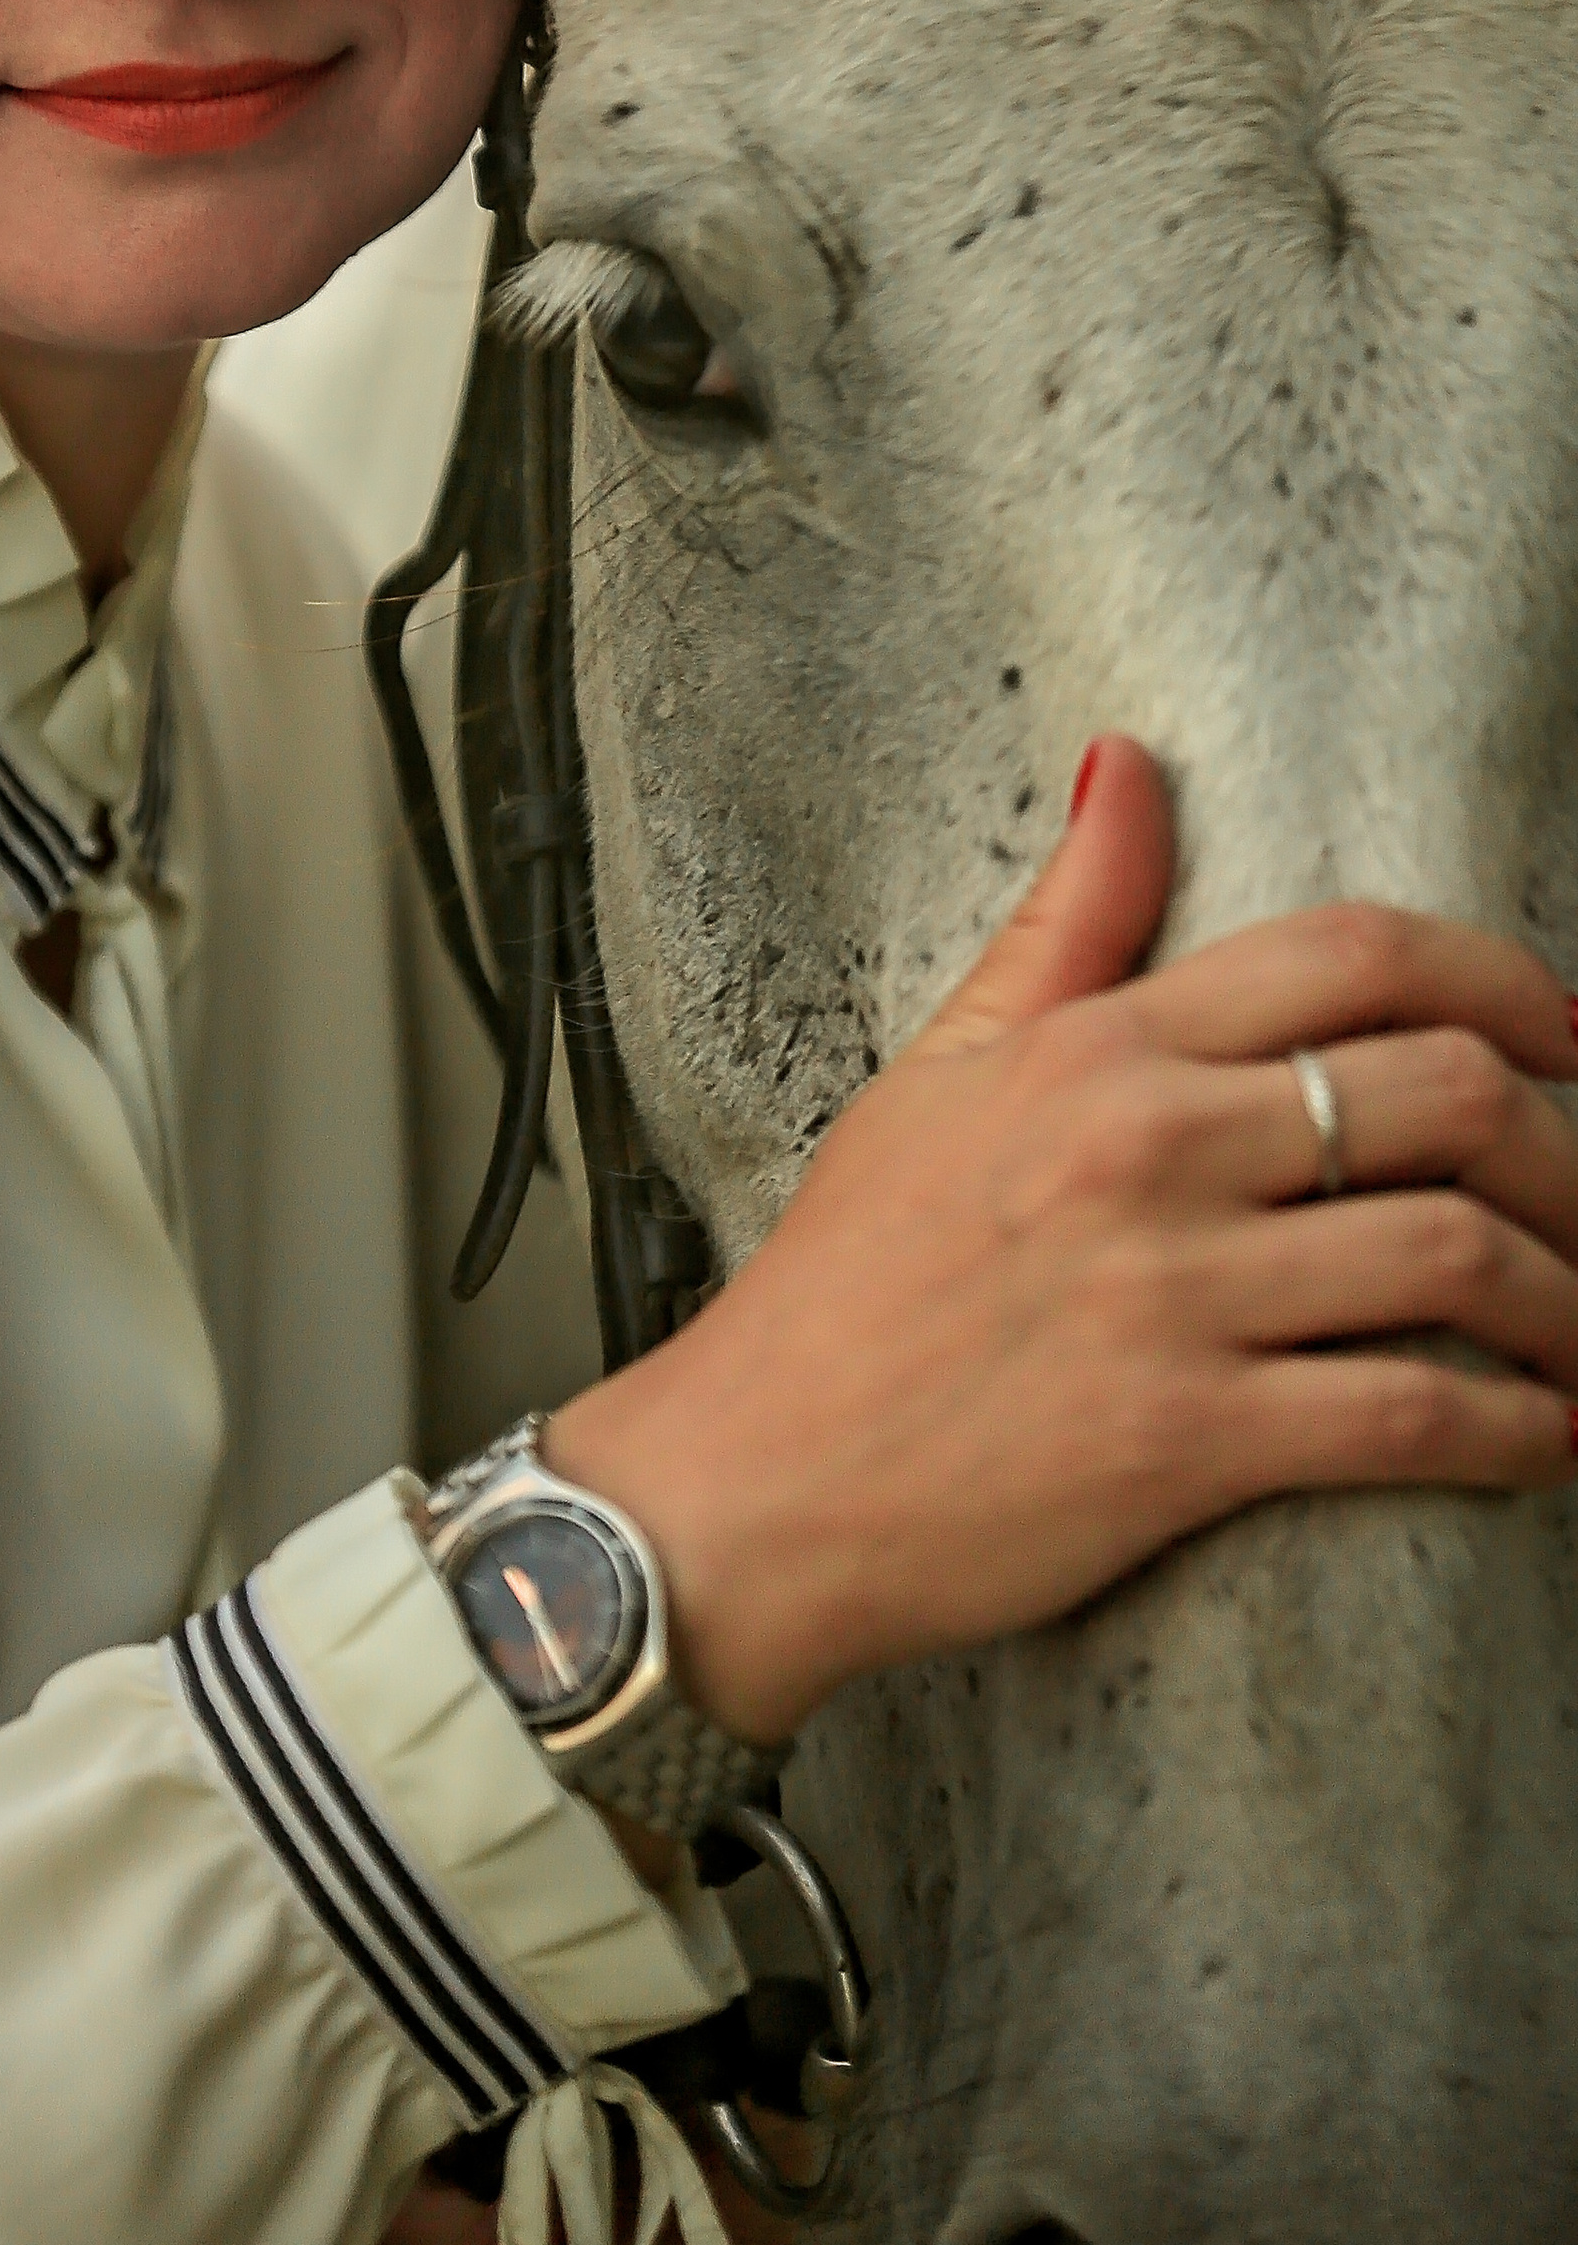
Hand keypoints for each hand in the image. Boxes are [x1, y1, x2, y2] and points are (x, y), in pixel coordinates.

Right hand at [547, 738, 1577, 1742]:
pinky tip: (1548, 1440)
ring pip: (1458, 1253)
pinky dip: (1519, 1431)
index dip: (1508, 982)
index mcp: (1098, 1048)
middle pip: (1447, 1091)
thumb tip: (1131, 763)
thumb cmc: (845, 1283)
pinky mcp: (1186, 1441)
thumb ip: (1065, 924)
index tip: (1572, 1036)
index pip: (1353, 955)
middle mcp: (1148, 1148)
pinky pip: (1412, 1415)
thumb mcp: (941, 1069)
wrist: (749, 1482)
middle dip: (1571, 1150)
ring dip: (1573, 1302)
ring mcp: (1172, 1294)